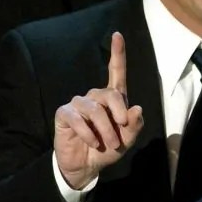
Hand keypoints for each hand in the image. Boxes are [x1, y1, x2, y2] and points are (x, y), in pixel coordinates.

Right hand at [53, 32, 144, 189]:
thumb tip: (137, 108)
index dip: (117, 54)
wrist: (86, 166)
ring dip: (105, 129)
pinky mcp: (64, 114)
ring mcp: (78, 104)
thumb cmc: (107, 149)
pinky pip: (77, 118)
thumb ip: (134, 125)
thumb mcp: (126, 140)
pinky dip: (88, 133)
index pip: (116, 72)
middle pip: (109, 94)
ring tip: (108, 144)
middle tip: (120, 135)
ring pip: (94, 109)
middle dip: (119, 114)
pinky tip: (92, 142)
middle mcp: (95, 97)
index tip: (118, 35)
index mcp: (113, 99)